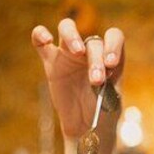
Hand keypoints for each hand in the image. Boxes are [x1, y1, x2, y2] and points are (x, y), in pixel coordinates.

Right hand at [30, 19, 124, 138]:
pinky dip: (40, 34)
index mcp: (109, 56)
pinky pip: (40, 41)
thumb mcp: (112, 102)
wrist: (86, 126)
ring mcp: (69, 53)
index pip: (113, 36)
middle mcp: (90, 51)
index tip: (111, 64)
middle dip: (96, 60)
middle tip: (96, 80)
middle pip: (93, 40)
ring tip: (77, 52)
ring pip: (67, 27)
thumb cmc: (104, 112)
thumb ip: (109, 88)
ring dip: (73, 36)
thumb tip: (101, 80)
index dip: (113, 45)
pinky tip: (45, 39)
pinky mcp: (51, 61)